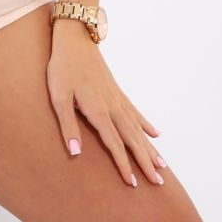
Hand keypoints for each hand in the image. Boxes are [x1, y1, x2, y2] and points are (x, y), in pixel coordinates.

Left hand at [46, 18, 166, 186]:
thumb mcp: (58, 95)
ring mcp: (116, 97)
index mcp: (98, 111)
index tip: (133, 184)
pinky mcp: (116, 90)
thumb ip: (67, 125)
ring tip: (163, 165)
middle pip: (132, 139)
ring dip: (149, 147)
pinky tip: (155, 133)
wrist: (75, 37)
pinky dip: (145, 124)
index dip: (123, 165)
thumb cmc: (63, 66)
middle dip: (145, 162)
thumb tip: (76, 153)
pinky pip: (135, 111)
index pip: (114, 144)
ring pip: (137, 128)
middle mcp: (112, 106)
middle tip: (158, 182)